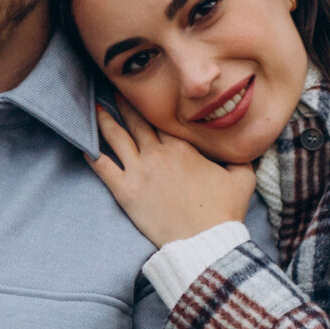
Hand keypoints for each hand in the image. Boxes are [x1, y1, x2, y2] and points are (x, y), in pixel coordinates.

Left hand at [86, 101, 255, 246]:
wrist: (206, 241)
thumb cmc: (225, 211)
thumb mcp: (242, 177)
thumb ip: (241, 157)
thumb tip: (247, 146)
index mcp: (184, 146)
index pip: (162, 118)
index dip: (153, 104)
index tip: (146, 92)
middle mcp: (158, 153)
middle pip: (137, 120)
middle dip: (125, 102)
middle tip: (115, 88)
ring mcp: (140, 171)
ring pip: (117, 137)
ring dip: (105, 120)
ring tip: (95, 106)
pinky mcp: (126, 192)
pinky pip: (103, 168)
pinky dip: (91, 155)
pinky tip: (83, 145)